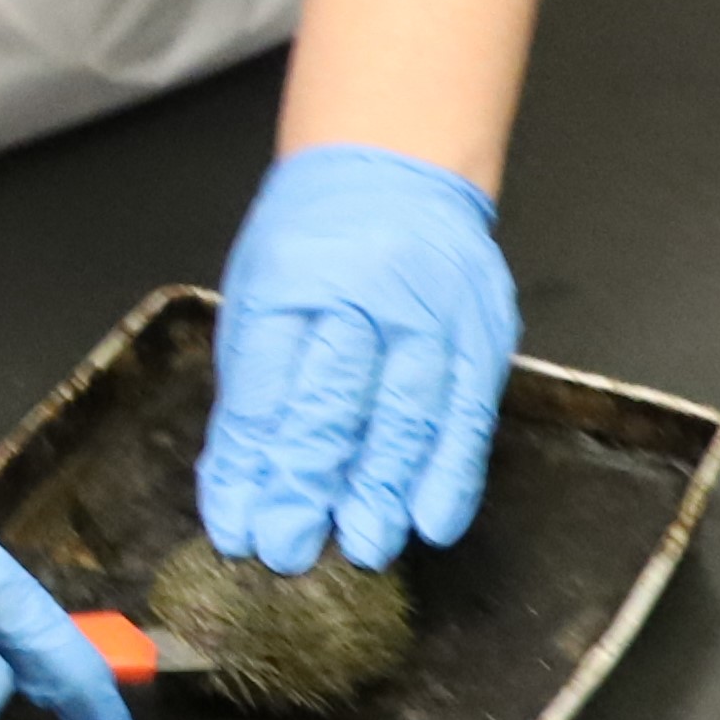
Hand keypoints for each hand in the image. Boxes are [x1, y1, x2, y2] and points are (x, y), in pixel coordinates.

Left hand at [199, 143, 516, 572]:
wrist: (395, 168)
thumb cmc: (314, 243)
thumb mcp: (258, 295)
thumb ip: (254, 387)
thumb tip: (240, 486)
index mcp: (290, 279)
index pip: (266, 386)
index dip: (250, 465)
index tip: (237, 528)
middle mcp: (363, 291)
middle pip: (333, 402)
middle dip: (307, 485)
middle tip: (290, 551)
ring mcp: (430, 310)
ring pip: (405, 414)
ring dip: (381, 491)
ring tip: (360, 547)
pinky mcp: (482, 331)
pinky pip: (468, 412)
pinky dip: (450, 473)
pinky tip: (430, 520)